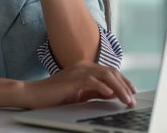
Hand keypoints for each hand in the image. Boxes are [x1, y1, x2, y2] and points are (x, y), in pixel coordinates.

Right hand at [21, 61, 136, 109]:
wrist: (34, 94)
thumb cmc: (54, 95)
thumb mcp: (79, 94)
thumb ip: (95, 92)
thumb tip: (112, 94)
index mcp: (86, 67)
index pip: (110, 72)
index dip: (123, 82)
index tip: (132, 92)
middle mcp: (84, 66)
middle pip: (111, 72)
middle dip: (125, 86)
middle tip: (132, 99)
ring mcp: (78, 70)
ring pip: (105, 75)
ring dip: (118, 88)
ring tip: (126, 99)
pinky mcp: (72, 79)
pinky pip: (91, 81)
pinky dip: (102, 87)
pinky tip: (109, 94)